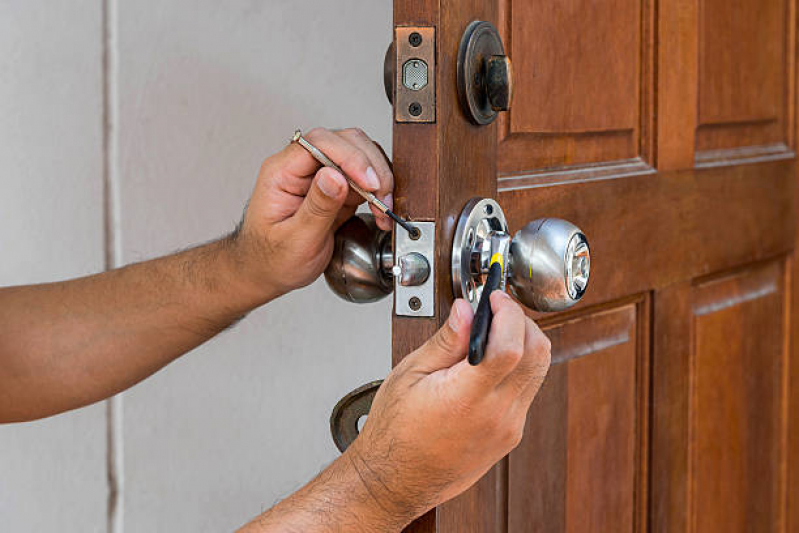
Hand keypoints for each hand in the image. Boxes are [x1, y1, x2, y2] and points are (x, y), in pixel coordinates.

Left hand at [235, 127, 393, 297]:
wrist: (269, 272)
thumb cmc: (272, 258)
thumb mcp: (294, 239)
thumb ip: (316, 207)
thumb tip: (335, 176)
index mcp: (281, 172)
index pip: (319, 143)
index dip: (349, 157)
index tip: (368, 182)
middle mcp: (301, 167)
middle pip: (344, 142)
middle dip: (369, 167)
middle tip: (381, 197)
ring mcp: (320, 176)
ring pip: (359, 156)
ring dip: (378, 178)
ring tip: (382, 207)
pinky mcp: (337, 188)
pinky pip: (363, 177)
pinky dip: (378, 191)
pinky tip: (380, 210)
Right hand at [345, 293, 551, 523]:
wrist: (396, 482)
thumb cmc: (394, 434)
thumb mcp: (409, 375)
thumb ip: (445, 341)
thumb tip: (467, 310)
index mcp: (466, 399)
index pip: (511, 347)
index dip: (509, 313)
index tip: (495, 297)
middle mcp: (496, 416)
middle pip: (538, 354)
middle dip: (522, 321)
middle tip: (497, 309)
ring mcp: (509, 428)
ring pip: (539, 371)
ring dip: (525, 342)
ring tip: (493, 332)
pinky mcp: (511, 435)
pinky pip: (528, 391)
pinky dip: (519, 366)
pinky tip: (491, 362)